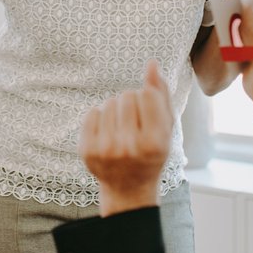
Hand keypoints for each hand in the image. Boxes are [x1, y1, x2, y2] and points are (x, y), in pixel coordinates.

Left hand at [79, 59, 173, 215]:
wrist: (129, 189)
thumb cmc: (151, 153)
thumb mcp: (165, 128)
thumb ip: (161, 94)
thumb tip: (152, 64)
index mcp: (155, 142)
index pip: (148, 94)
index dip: (148, 99)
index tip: (148, 116)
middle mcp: (130, 146)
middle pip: (127, 95)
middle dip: (131, 104)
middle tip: (134, 124)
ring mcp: (106, 149)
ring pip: (109, 102)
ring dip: (116, 110)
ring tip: (121, 129)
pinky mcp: (87, 150)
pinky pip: (92, 112)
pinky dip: (100, 118)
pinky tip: (107, 134)